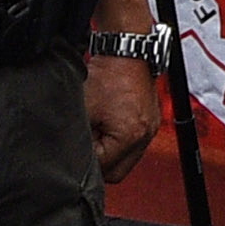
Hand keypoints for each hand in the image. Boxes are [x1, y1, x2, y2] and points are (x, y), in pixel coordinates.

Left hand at [86, 54, 159, 180]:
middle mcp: (145, 135)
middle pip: (118, 173)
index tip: (76, 149)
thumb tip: (73, 159)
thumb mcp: (84, 112)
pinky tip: (107, 127)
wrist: (126, 52)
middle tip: (86, 148)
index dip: (85, 162)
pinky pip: (134, 144)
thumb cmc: (108, 76)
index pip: (103, 170)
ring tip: (96, 134)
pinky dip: (120, 141)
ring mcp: (150, 128)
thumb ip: (79, 141)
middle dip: (100, 165)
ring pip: (127, 160)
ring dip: (111, 154)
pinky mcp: (150, 121)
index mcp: (130, 137)